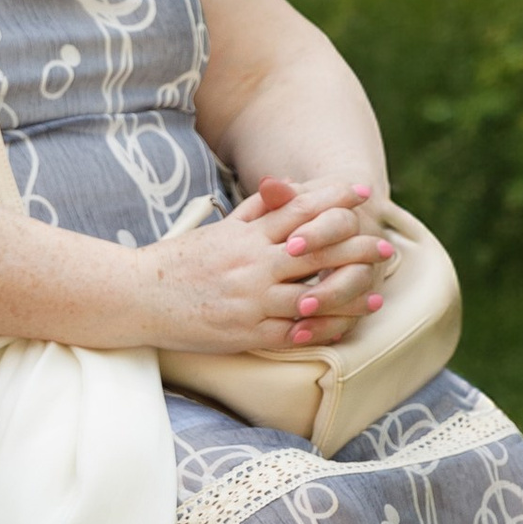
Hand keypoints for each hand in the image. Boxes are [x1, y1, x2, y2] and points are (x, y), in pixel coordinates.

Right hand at [141, 175, 393, 357]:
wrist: (137, 296)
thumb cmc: (178, 262)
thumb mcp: (217, 230)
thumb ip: (254, 212)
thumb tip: (285, 190)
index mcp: (246, 235)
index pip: (300, 210)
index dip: (335, 200)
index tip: (363, 193)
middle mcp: (253, 264)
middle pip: (317, 251)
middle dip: (356, 248)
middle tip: (385, 248)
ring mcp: (251, 300)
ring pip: (313, 296)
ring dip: (349, 295)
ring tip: (375, 294)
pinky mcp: (245, 332)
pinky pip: (293, 333)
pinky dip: (320, 330)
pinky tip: (341, 327)